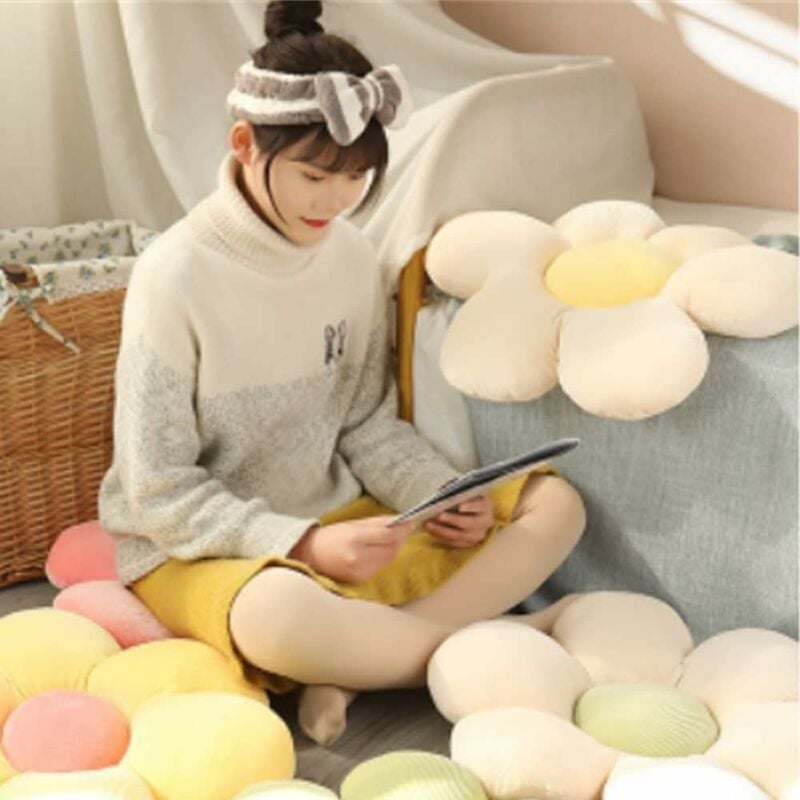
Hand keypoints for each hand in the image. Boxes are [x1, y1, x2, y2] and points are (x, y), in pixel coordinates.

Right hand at [288, 517, 413, 582]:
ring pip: (388, 559)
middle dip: (401, 538)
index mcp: (355, 539)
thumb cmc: (330, 536)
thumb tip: (401, 520)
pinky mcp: (361, 580)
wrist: (309, 556)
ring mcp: (360, 572)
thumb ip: (378, 523)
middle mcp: (359, 558)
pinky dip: (385, 557)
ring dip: (394, 547)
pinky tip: (381, 549)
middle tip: (404, 527)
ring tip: (393, 537)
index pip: (387, 534)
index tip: (410, 520)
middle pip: (391, 549)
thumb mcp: (353, 524)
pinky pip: (381, 567)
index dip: (402, 528)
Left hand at [424, 494, 494, 547]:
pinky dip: (441, 536)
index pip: (480, 506)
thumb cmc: (466, 498)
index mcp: (487, 506)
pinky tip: (430, 531)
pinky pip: (454, 542)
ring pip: (460, 535)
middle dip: (453, 520)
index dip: (471, 506)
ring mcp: (477, 535)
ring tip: (428, 524)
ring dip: (442, 530)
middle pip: (470, 523)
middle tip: (439, 515)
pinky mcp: (468, 543)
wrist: (473, 511)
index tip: (460, 506)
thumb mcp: (464, 490)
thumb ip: (457, 490)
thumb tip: (444, 492)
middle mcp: (485, 522)